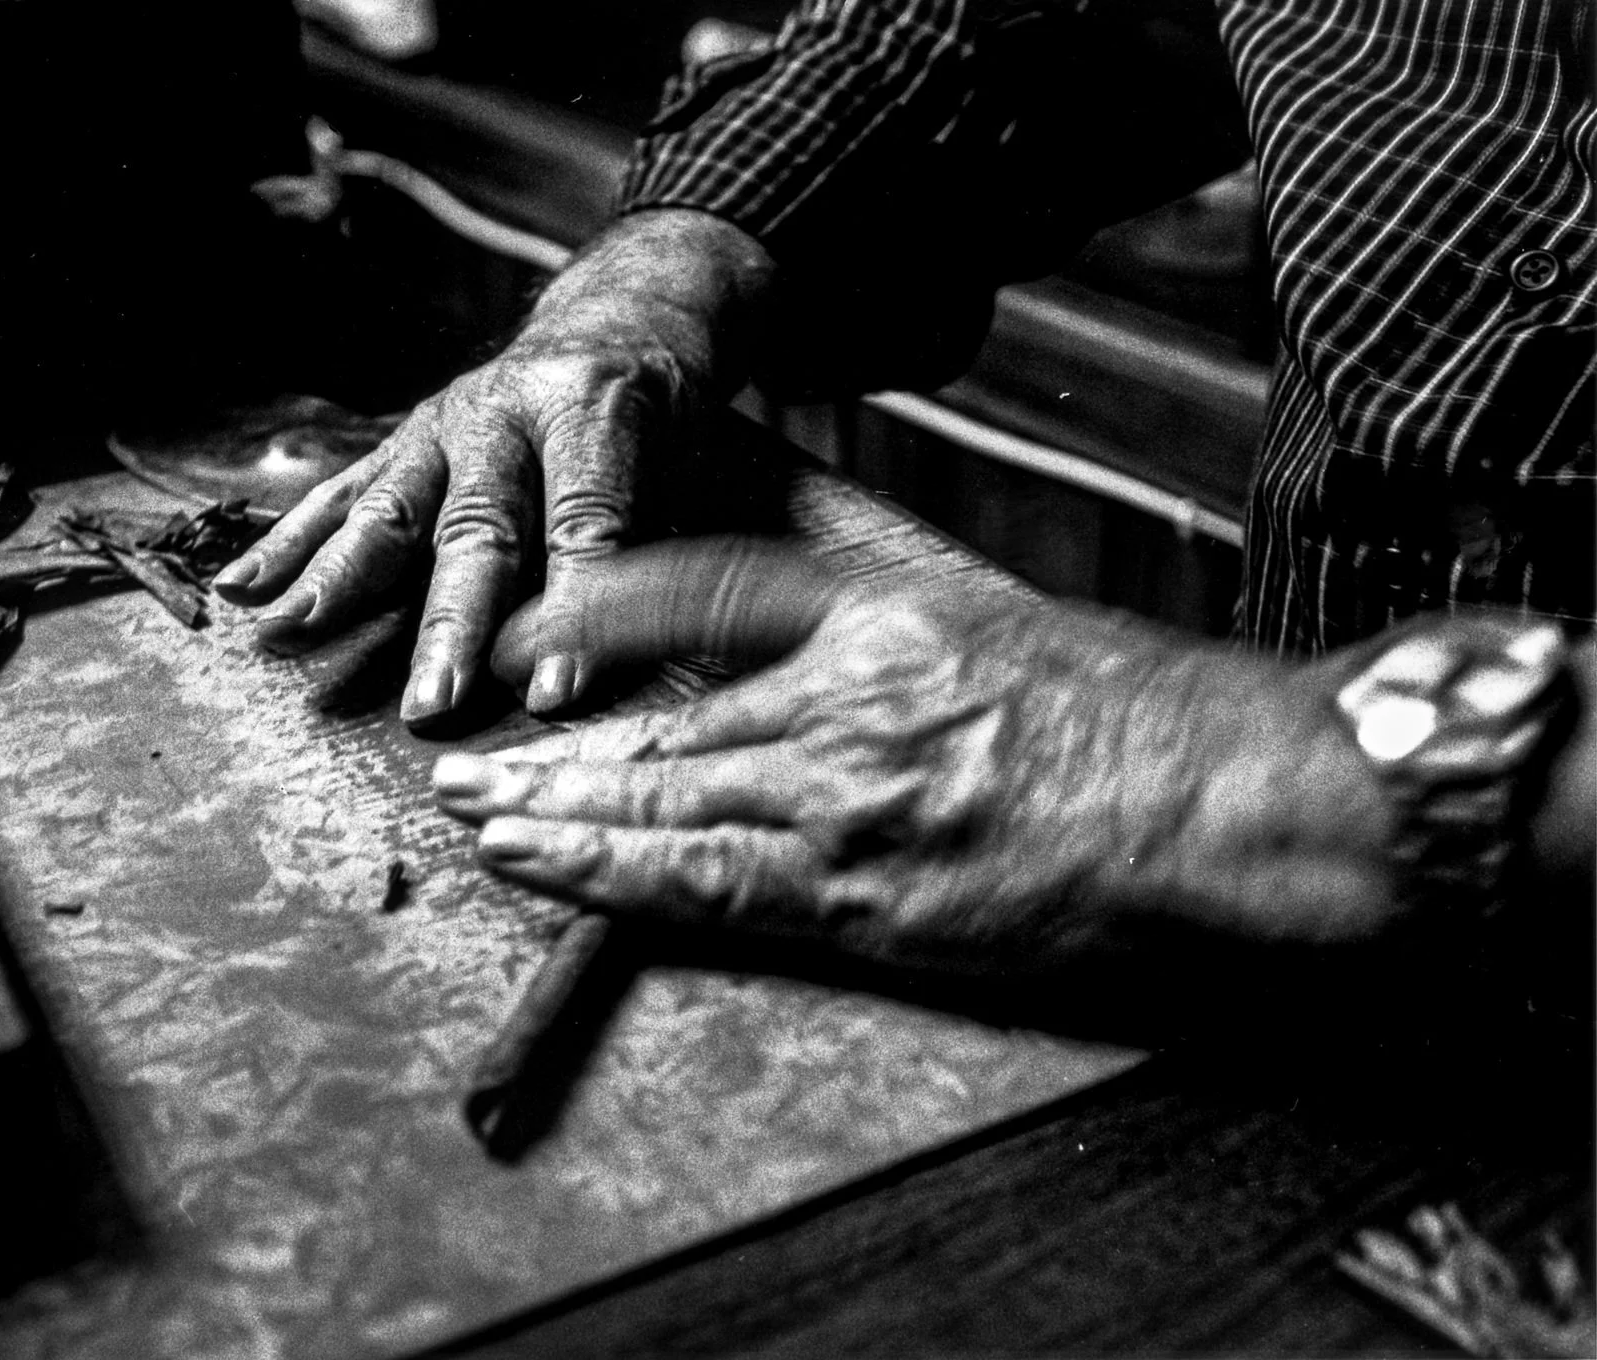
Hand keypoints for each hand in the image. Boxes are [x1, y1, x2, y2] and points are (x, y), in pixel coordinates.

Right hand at [212, 210, 773, 724]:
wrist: (616, 315)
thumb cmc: (662, 416)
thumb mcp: (697, 466)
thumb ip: (653, 550)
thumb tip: (616, 659)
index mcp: (595, 414)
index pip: (584, 525)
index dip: (570, 613)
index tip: (552, 695)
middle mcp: (507, 414)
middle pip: (475, 528)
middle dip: (450, 624)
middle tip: (429, 703)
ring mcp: (443, 425)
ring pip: (389, 509)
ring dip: (337, 580)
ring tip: (288, 635)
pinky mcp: (404, 440)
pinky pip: (343, 494)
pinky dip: (290, 542)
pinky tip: (239, 587)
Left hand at [435, 541, 1400, 974]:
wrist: (1230, 800)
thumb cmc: (1143, 715)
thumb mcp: (1014, 621)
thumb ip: (905, 626)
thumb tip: (830, 643)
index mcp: (884, 619)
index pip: (710, 591)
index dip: (607, 602)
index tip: (540, 618)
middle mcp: (845, 701)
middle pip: (661, 720)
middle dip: (550, 744)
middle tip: (462, 753)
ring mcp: (845, 800)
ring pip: (660, 802)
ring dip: (552, 809)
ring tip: (474, 811)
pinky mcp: (862, 899)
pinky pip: (703, 887)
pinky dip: (607, 876)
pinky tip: (543, 868)